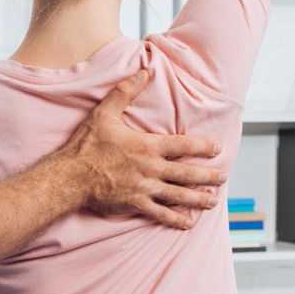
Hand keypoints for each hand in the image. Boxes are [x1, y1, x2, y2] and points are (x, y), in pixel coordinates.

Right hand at [63, 69, 224, 228]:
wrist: (71, 176)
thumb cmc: (88, 144)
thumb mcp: (105, 113)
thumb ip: (126, 91)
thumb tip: (145, 71)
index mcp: (148, 145)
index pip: (183, 144)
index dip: (202, 146)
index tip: (216, 148)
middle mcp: (151, 168)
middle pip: (187, 172)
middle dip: (208, 175)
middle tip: (223, 177)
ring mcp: (144, 187)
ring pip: (179, 194)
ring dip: (198, 197)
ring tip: (213, 200)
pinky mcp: (135, 203)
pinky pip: (160, 213)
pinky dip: (176, 219)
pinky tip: (189, 222)